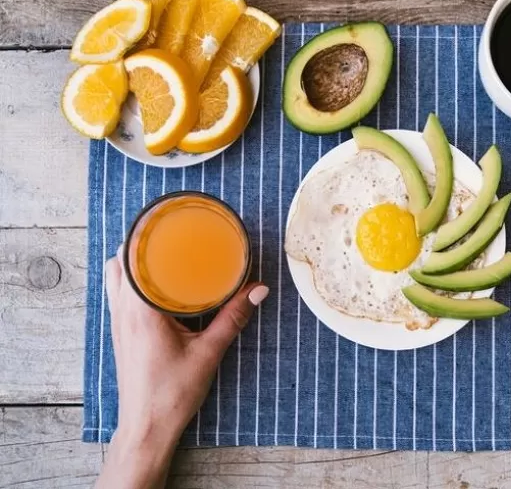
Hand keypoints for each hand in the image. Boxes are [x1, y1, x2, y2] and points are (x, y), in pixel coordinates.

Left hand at [95, 246, 268, 488]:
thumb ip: (233, 317)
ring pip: (115, 278)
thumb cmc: (172, 394)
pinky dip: (131, 280)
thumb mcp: (209, 352)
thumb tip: (258, 289)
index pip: (130, 259)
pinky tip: (156, 284)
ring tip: (162, 253)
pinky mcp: (121, 333)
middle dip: (140, 242)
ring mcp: (118, 323)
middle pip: (120, 262)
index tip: (164, 220)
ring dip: (133, 261)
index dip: (143, 234)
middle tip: (170, 232)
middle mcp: (123, 312)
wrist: (147, 427)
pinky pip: (119, 294)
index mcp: (140, 311)